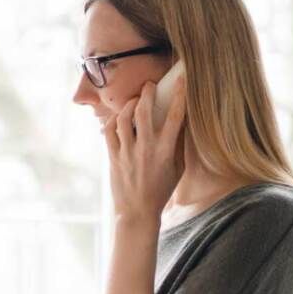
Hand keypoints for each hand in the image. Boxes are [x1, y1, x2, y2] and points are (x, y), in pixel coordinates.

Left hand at [103, 73, 186, 225]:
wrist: (137, 212)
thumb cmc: (161, 191)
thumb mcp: (178, 169)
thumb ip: (179, 145)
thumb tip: (182, 122)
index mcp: (166, 151)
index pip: (175, 117)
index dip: (179, 95)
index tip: (180, 80)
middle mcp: (146, 149)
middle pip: (143, 111)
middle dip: (147, 92)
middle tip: (149, 85)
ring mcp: (127, 153)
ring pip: (124, 118)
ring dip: (129, 104)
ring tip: (134, 100)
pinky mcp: (113, 157)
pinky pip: (109, 131)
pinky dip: (113, 120)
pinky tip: (119, 118)